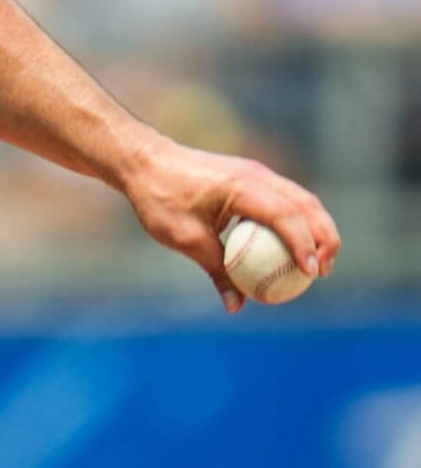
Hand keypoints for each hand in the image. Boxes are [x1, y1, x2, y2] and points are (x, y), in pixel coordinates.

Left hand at [121, 135, 339, 312]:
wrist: (143, 161)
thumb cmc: (159, 197)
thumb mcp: (184, 239)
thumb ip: (216, 270)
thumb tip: (236, 306)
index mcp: (241, 185)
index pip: (285, 215)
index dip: (303, 245)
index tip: (311, 274)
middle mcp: (255, 174)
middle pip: (306, 204)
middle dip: (324, 238)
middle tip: (322, 272)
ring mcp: (255, 172)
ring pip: (300, 199)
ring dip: (315, 229)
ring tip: (317, 263)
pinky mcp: (250, 176)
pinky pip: (284, 199)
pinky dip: (297, 222)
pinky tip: (292, 248)